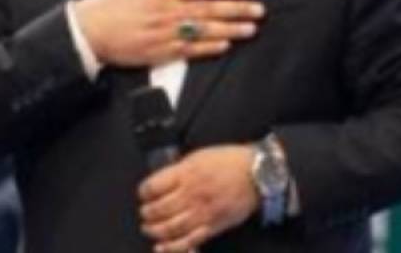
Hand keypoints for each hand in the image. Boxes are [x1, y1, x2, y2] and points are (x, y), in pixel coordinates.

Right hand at [74, 0, 264, 66]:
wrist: (89, 30)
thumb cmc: (110, 3)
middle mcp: (168, 11)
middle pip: (209, 9)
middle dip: (237, 9)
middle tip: (259, 11)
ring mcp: (165, 33)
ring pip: (204, 30)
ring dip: (230, 29)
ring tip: (251, 29)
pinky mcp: (160, 52)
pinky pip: (189, 50)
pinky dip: (208, 48)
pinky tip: (225, 45)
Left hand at [139, 145, 259, 251]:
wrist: (257, 174)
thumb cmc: (230, 161)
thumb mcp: (199, 156)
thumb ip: (180, 169)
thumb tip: (162, 180)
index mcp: (187, 173)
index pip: (153, 186)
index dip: (143, 192)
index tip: (143, 193)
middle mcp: (192, 193)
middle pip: (158, 209)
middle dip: (146, 213)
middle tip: (144, 213)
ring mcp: (202, 212)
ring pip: (169, 227)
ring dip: (154, 230)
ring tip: (149, 228)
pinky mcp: (213, 226)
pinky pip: (188, 241)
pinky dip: (172, 247)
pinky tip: (161, 247)